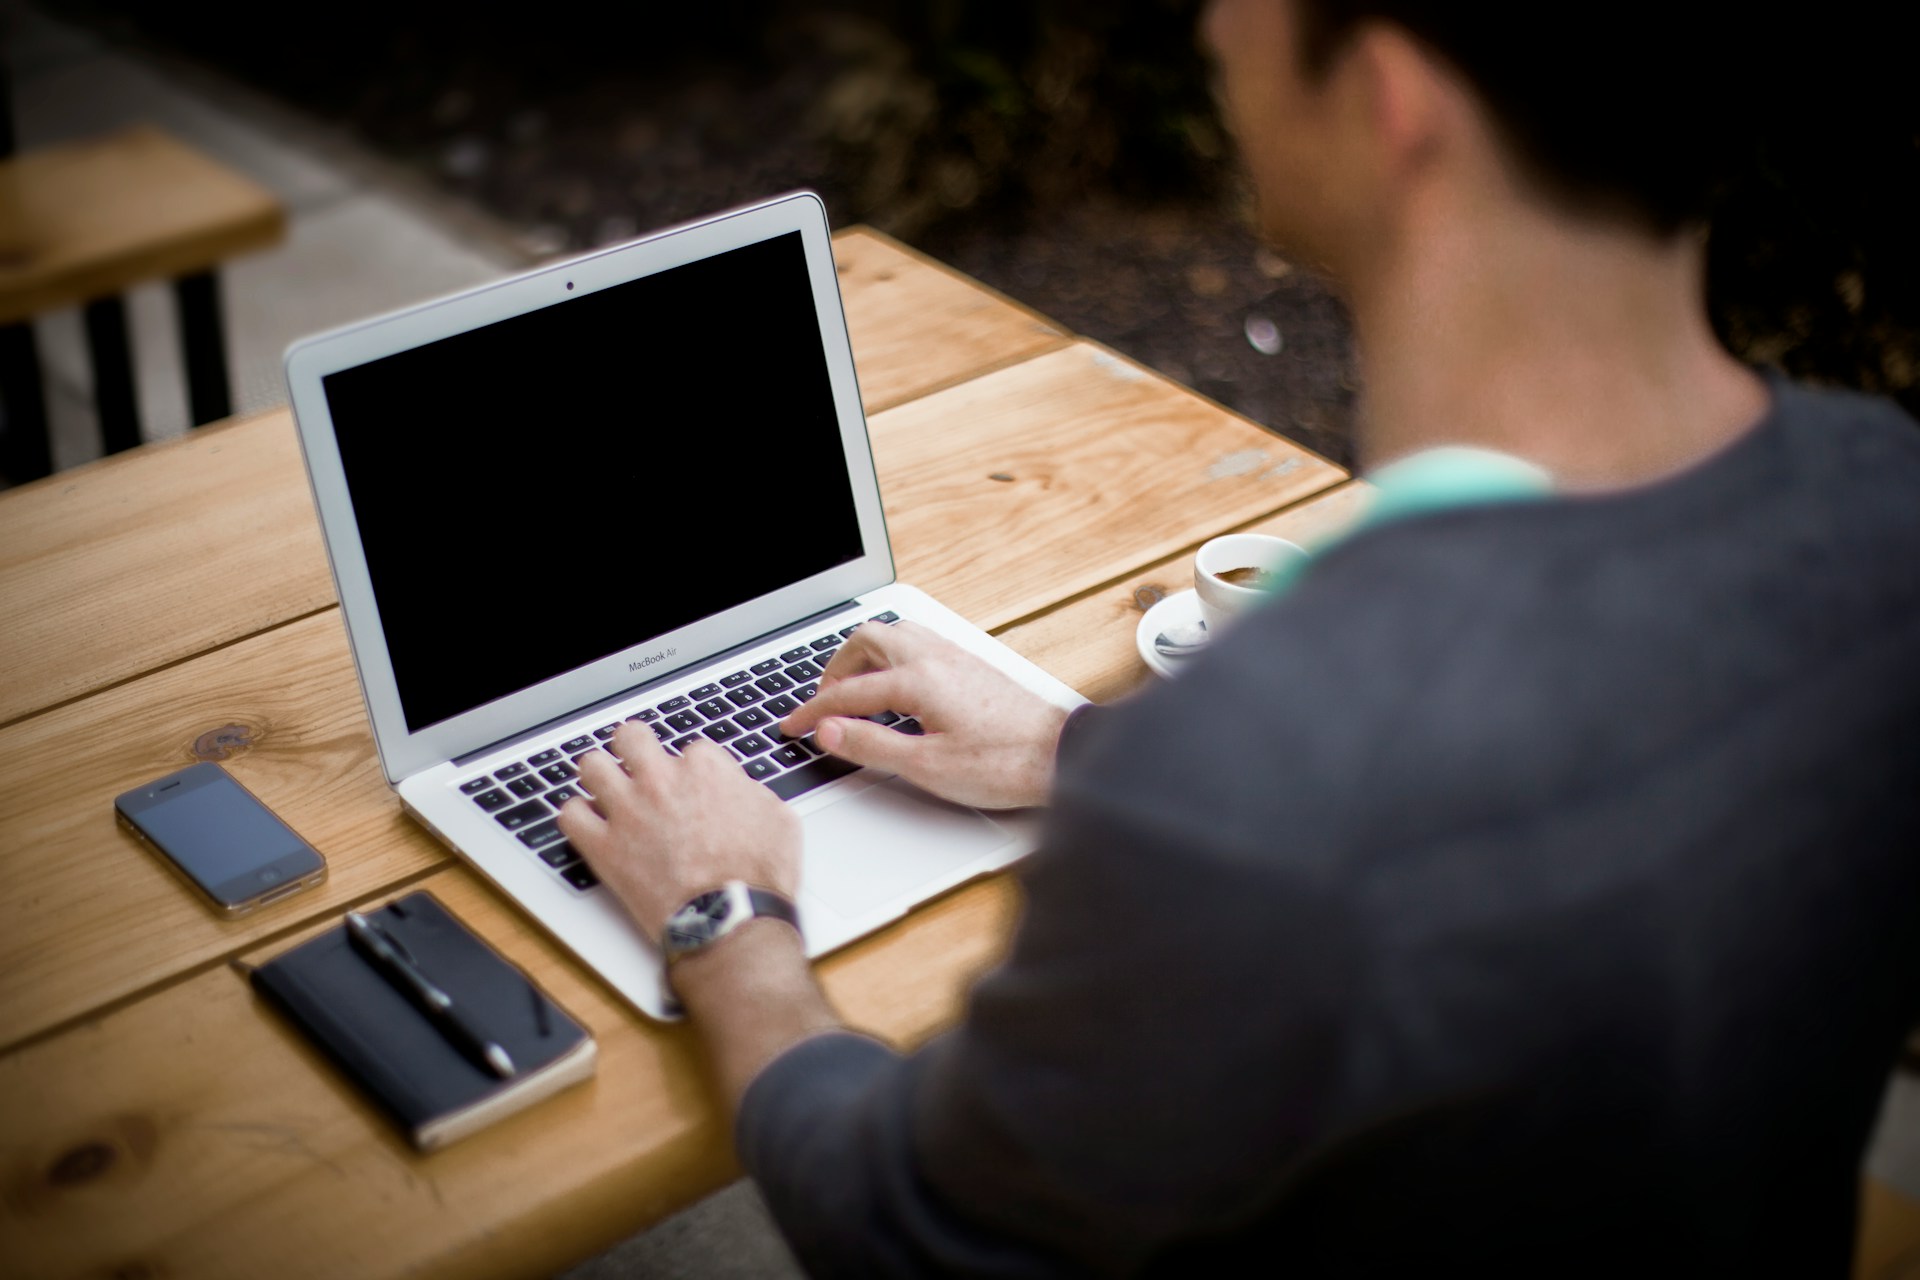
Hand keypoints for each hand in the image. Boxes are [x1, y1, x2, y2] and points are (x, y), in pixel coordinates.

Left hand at [557, 723, 800, 938]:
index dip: (692, 769)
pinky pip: (570, 815)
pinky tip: (588, 823)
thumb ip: (752, 793)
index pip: (690, 749)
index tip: (692, 786)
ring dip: (599, 774)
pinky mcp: (604, 848)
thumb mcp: (779, 821)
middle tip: (637, 762)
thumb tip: (741, 791)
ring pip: (591, 766)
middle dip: (634, 747)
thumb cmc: (757, 877)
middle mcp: (661, 782)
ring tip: (606, 787)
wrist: (730, 920)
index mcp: (704, 770)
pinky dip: (577, 816)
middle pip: (631, 737)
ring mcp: (628, 812)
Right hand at [779, 621, 1070, 809]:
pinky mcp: (971, 664)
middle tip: (823, 703)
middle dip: (835, 669)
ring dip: (864, 656)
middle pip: (866, 640)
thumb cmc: (1003, 763)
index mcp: (918, 679)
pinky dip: (892, 656)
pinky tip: (895, 685)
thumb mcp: (927, 767)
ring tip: (853, 690)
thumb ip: (872, 746)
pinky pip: (918, 642)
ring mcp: (955, 656)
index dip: (813, 711)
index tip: (793, 727)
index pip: (848, 692)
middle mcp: (935, 657)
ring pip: (894, 634)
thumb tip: (829, 731)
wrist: (1061, 756)